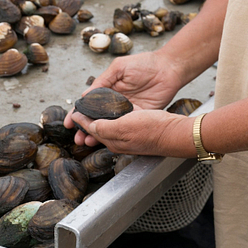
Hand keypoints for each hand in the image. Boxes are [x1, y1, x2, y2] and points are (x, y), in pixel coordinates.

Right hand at [64, 50, 183, 144]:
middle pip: (97, 118)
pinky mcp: (139, 116)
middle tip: (76, 138)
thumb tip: (84, 95)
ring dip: (97, 134)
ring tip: (87, 142)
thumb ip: (103, 80)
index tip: (69, 123)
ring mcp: (127, 110)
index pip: (90, 104)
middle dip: (85, 128)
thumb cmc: (144, 63)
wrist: (168, 68)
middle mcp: (116, 102)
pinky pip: (125, 126)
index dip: (78, 113)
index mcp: (109, 89)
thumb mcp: (119, 67)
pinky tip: (106, 140)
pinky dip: (115, 133)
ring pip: (109, 125)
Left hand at [70, 108, 195, 157]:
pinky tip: (116, 107)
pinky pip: (122, 120)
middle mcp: (119, 139)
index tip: (73, 112)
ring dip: (100, 117)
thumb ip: (102, 127)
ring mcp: (129, 134)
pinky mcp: (139, 127)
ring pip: (109, 124)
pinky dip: (114, 114)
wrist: (174, 132)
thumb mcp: (123, 126)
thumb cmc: (151, 129)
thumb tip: (86, 126)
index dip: (81, 120)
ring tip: (93, 109)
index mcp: (112, 140)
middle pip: (98, 128)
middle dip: (87, 121)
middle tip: (78, 112)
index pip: (90, 129)